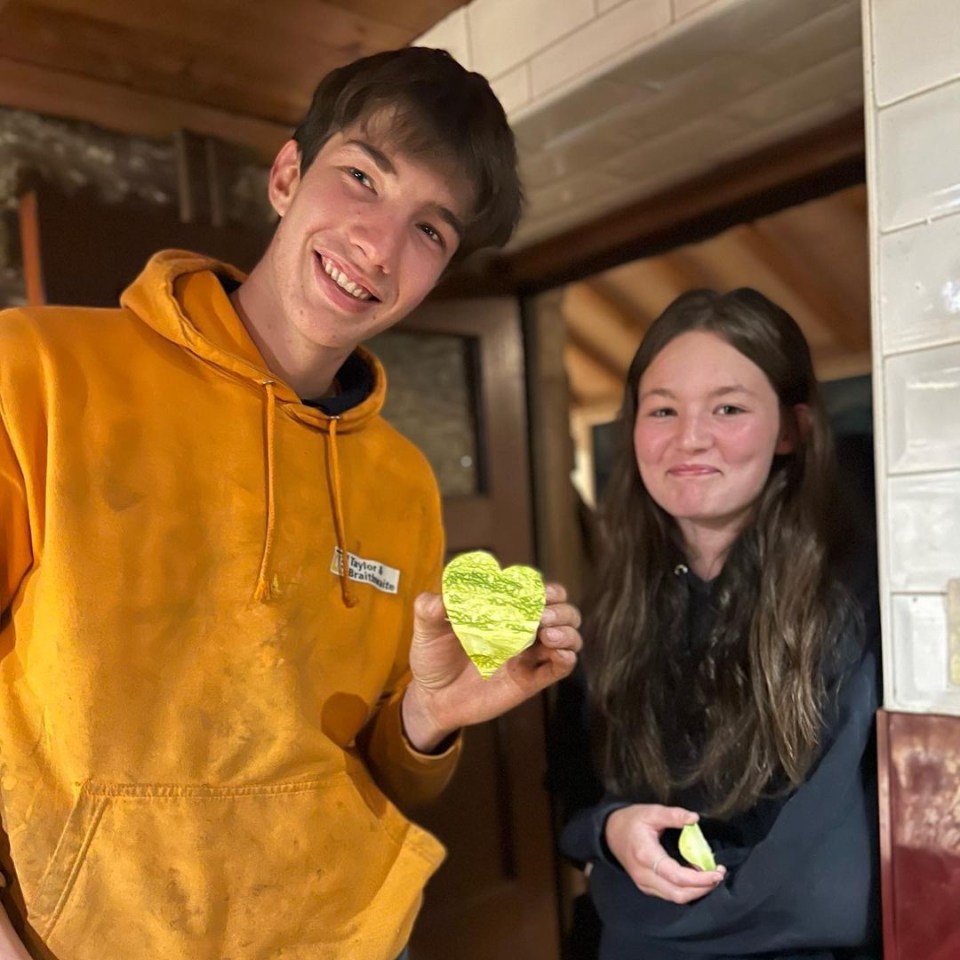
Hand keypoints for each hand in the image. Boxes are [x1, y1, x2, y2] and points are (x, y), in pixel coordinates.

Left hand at [401, 582, 581, 751]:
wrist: (432, 699)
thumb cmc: (432, 657)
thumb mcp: (426, 629)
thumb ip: (430, 608)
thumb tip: (441, 597)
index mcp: (502, 610)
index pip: (533, 590)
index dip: (539, 587)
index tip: (531, 592)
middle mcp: (521, 628)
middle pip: (560, 609)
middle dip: (558, 607)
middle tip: (541, 615)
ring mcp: (529, 654)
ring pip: (568, 634)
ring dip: (566, 630)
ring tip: (547, 634)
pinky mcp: (531, 679)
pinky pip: (560, 667)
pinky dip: (567, 657)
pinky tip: (559, 654)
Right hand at [604, 804, 725, 903]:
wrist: (609, 833)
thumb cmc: (631, 821)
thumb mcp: (651, 812)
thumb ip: (673, 815)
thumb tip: (694, 818)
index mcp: (645, 855)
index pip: (676, 876)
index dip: (699, 879)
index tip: (717, 872)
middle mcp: (644, 875)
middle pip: (678, 894)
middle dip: (702, 888)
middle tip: (719, 875)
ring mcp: (644, 883)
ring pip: (675, 898)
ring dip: (696, 891)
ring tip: (711, 876)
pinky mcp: (647, 886)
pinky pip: (670, 894)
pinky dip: (686, 889)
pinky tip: (696, 877)